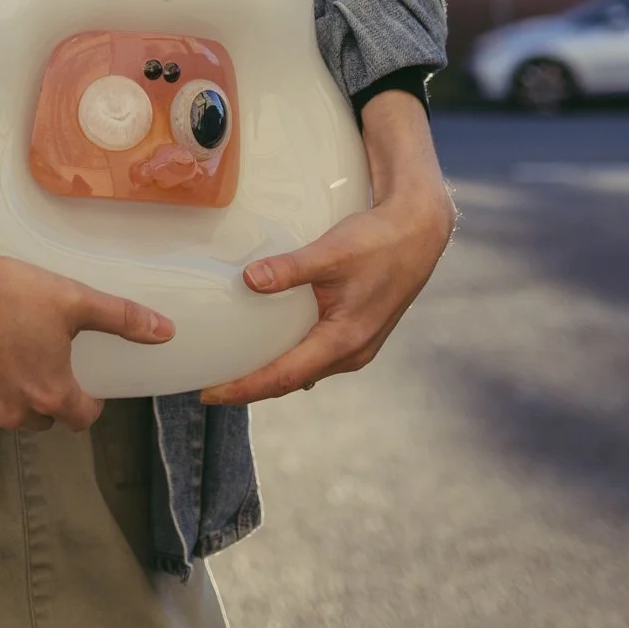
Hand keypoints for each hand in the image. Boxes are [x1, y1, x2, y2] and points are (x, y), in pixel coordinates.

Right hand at [0, 122, 171, 431]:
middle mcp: (14, 414)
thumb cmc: (8, 291)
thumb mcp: (73, 299)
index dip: (84, 401)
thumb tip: (168, 332)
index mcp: (51, 393)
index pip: (80, 417)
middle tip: (29, 354)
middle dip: (39, 392)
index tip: (79, 385)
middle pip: (38, 415)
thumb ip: (122, 318)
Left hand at [200, 89, 455, 406]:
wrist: (419, 233)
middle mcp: (351, 353)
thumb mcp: (331, 252)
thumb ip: (290, 268)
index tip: (210, 394)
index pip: (282, 376)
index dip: (244, 387)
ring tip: (234, 369)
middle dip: (250, 387)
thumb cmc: (378, 241)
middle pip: (290, 381)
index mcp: (343, 340)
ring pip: (305, 371)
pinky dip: (290, 358)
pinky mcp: (358, 333)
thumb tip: (249, 280)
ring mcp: (357, 346)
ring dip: (271, 374)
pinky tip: (271, 344)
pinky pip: (317, 356)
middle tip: (210, 387)